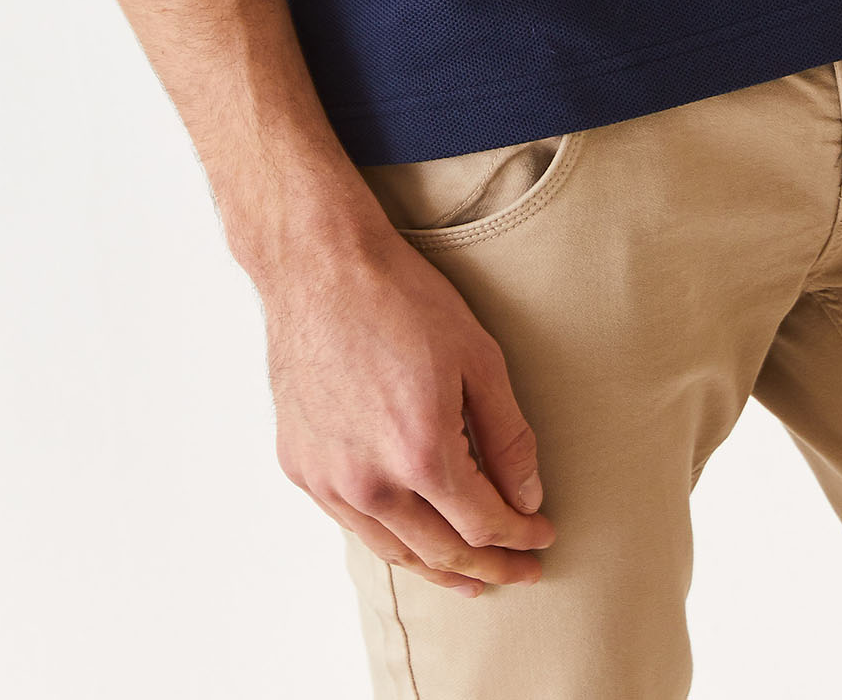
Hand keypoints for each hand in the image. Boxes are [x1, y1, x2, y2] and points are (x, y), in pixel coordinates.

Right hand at [262, 213, 554, 596]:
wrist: (319, 265)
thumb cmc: (400, 298)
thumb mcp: (478, 356)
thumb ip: (508, 436)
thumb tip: (528, 496)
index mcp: (420, 454)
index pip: (483, 526)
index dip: (519, 538)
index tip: (541, 537)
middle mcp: (370, 482)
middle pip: (441, 552)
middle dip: (488, 569)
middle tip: (518, 573)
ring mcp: (328, 479)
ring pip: (393, 550)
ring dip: (438, 568)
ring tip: (470, 577)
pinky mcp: (300, 466)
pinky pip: (352, 522)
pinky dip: (389, 536)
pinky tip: (410, 534)